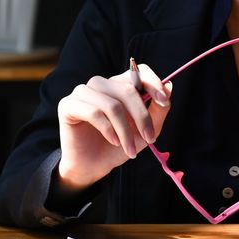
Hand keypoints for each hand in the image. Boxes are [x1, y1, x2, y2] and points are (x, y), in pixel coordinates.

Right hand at [56, 64, 171, 193]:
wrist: (92, 167)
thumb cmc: (118, 146)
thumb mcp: (145, 131)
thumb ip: (158, 109)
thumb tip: (170, 86)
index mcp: (118, 85)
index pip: (137, 71)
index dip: (152, 82)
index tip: (163, 101)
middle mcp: (100, 84)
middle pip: (127, 89)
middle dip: (142, 117)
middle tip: (149, 139)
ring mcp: (82, 92)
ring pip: (112, 104)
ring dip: (125, 130)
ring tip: (130, 149)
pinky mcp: (68, 105)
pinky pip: (94, 112)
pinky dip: (108, 129)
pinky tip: (113, 141)